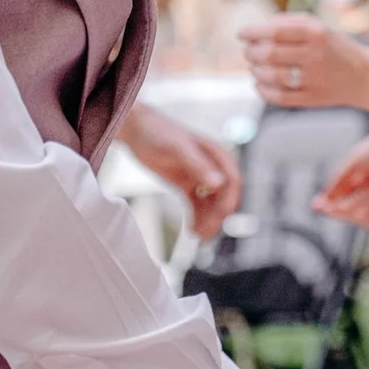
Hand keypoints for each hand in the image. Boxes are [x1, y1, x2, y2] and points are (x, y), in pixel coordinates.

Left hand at [118, 104, 241, 239]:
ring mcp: (200, 176)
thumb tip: (219, 184)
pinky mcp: (187, 184)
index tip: (220, 218)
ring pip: (211, 204)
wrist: (136, 130)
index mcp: (217, 154)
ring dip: (207, 221)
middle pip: (223, 197)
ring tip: (197, 237)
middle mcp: (213, 166)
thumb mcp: (179, 149)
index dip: (229, 201)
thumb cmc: (158, 133)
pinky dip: (196, 218)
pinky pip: (197, 205)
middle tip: (204, 235)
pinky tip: (191, 231)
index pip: (232, 181)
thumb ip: (199, 165)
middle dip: (216, 216)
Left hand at [241, 15, 368, 110]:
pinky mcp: (312, 99)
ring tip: (254, 66)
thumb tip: (256, 30)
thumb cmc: (334, 47)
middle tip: (248, 51)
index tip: (242, 34)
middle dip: (251, 52)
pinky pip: (279, 97)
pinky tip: (259, 84)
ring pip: (271, 76)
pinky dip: (263, 91)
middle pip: (270, 54)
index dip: (253, 32)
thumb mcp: (318, 26)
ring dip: (255, 70)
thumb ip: (288, 22)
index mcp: (316, 33)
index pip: (276, 31)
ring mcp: (314, 79)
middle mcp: (315, 55)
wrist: (364, 76)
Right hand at [314, 124, 368, 226]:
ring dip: (352, 210)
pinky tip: (368, 197)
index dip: (328, 203)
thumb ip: (337, 185)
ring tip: (350, 199)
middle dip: (336, 211)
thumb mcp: (351, 166)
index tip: (316, 206)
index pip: (340, 196)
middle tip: (327, 209)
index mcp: (360, 177)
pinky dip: (367, 212)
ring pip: (359, 218)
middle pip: (347, 210)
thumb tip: (322, 203)